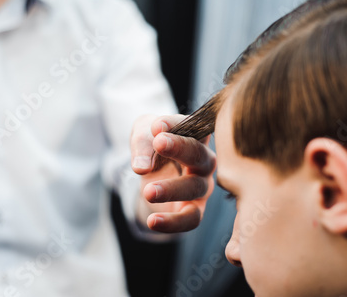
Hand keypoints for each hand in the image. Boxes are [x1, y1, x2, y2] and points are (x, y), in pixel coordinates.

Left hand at [131, 114, 215, 232]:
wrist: (151, 169)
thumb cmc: (152, 143)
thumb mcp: (143, 133)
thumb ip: (143, 142)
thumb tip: (142, 166)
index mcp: (195, 136)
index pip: (191, 127)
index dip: (176, 125)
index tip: (157, 126)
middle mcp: (204, 160)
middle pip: (200, 154)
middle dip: (180, 149)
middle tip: (158, 144)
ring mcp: (202, 186)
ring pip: (195, 188)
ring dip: (172, 189)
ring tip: (148, 191)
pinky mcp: (195, 209)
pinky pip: (191, 219)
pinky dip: (174, 222)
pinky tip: (153, 221)